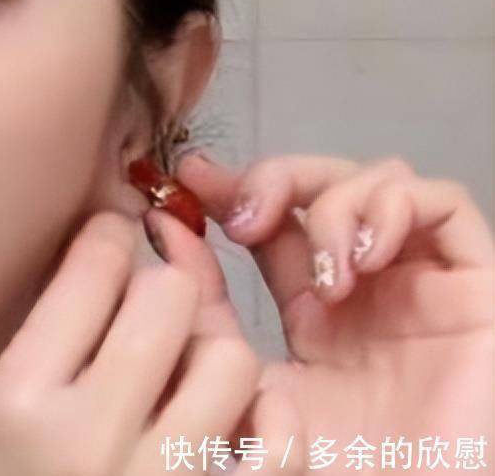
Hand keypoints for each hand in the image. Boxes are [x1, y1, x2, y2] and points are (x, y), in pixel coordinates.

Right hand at [0, 210, 298, 475]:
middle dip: (162, 288)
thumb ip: (49, 343)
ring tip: (189, 376)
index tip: (114, 242)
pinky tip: (240, 418)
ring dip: (213, 354)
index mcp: (20, 400)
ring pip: (230, 358)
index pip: (90, 270)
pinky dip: (269, 417)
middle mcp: (90, 436)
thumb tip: (113, 248)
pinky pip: (280, 440)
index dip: (109, 238)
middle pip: (166, 299)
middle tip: (151, 308)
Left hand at [174, 152, 494, 473]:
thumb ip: (205, 314)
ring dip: (336, 206)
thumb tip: (162, 229)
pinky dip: (394, 208)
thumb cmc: (333, 463)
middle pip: (323, 185)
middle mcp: (370, 287)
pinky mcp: (477, 286)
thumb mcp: (248, 385)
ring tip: (325, 279)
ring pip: (380, 179)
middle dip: (275, 179)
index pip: (273, 222)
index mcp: (314, 311)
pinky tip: (366, 261)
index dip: (232, 188)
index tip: (187, 176)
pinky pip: (446, 203)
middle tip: (242, 217)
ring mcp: (423, 283)